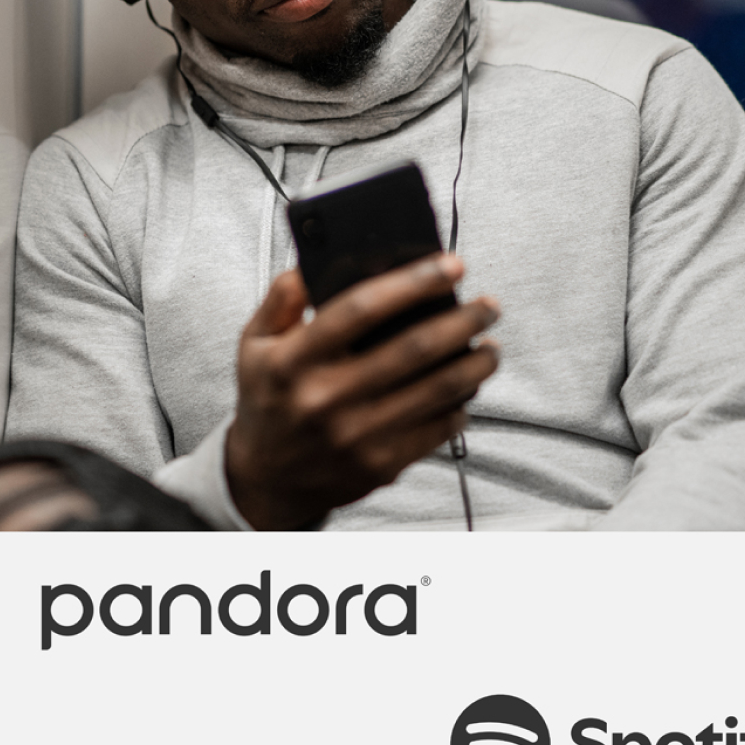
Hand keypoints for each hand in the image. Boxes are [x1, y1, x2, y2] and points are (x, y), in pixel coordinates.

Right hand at [226, 253, 499, 529]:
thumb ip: (281, 299)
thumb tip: (312, 266)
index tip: (449, 266)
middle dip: (462, 321)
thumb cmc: (269, 401)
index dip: (412, 283)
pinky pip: (438, 428)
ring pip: (437, 390)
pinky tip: (466, 386)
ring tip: (490, 345)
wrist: (267, 479)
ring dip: (476, 363)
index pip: (360, 309)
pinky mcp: (381, 465)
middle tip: (488, 305)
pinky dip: (462, 402)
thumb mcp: (254, 344)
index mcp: (294, 360)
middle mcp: (326, 398)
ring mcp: (357, 436)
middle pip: (413, 348)